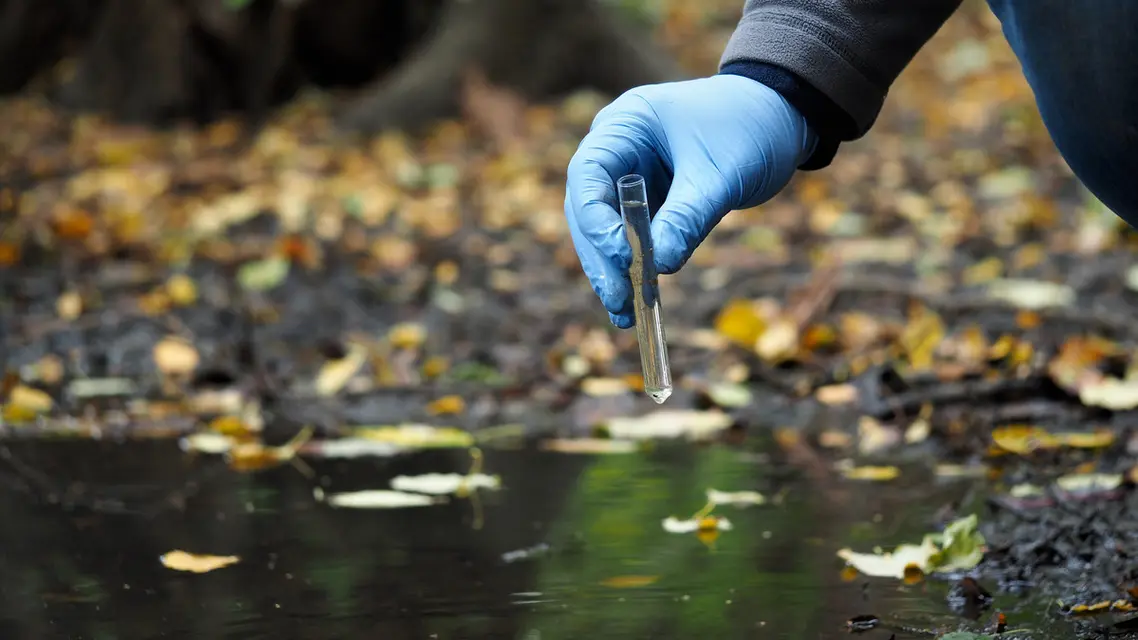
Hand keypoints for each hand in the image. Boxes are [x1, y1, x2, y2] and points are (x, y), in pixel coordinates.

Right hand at [564, 74, 816, 327]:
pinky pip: (629, 240)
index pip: (588, 173)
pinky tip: (635, 307)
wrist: (780, 118)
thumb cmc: (750, 128)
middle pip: (588, 208)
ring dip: (612, 271)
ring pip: (603, 230)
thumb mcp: (721, 174)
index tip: (620, 256)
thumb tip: (659, 266)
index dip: (596, 218)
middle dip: (601, 255)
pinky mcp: (646, 203)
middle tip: (619, 298)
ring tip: (625, 314)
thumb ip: (688, 217)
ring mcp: (628, 177)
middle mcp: (617, 149)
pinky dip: (632, 270)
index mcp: (625, 124)